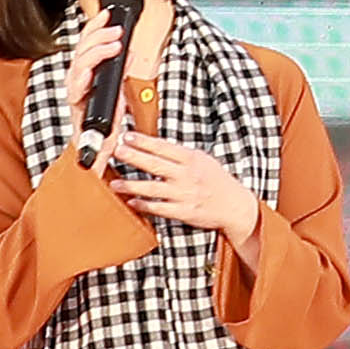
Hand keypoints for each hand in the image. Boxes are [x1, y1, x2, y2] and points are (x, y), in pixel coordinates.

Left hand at [102, 123, 262, 254]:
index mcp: (191, 159)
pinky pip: (159, 208)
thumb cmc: (217, 181)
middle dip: (133, 157)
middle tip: (116, 151)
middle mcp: (186, 175)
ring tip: (115, 183)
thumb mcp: (202, 159)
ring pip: (153, 189)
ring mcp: (184, 194)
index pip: (163, 147)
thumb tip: (154, 146)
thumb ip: (180, 154)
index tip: (126, 136)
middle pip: (155, 165)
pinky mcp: (183, 212)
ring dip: (132, 186)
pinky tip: (131, 202)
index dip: (143, 141)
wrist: (234, 205)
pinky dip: (144, 206)